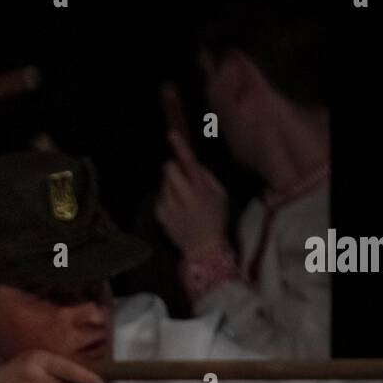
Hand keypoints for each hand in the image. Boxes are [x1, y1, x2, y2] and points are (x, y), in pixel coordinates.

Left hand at [154, 130, 228, 256]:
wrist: (203, 248)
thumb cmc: (215, 219)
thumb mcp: (221, 195)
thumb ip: (207, 177)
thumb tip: (193, 164)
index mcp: (201, 190)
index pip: (189, 163)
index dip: (180, 147)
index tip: (172, 134)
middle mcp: (184, 196)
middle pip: (169, 169)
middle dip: (174, 169)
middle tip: (184, 180)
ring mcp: (170, 206)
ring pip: (164, 183)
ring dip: (172, 186)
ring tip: (184, 202)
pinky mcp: (160, 214)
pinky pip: (161, 197)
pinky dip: (168, 199)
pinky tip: (178, 211)